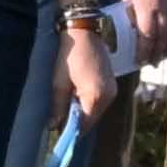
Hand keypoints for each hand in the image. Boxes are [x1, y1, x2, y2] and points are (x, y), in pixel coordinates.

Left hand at [59, 10, 124, 124]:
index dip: (72, 132)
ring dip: (83, 112)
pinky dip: (89, 104)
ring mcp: (113, 90)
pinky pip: (100, 102)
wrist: (84, 32)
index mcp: (96, 97)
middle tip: (60, 120)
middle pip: (92, 119)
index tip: (58, 134)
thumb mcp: (59, 83)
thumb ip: (58, 107)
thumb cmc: (70, 56)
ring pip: (96, 111)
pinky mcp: (112, 84)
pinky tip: (77, 96)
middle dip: (77, 122)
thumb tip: (54, 127)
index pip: (85, 124)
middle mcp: (109, 96)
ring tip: (67, 105)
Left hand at [129, 0, 166, 61]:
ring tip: (165, 54)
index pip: (146, 36)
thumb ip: (128, 5)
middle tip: (153, 63)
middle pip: (163, 37)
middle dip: (158, 53)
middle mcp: (163, 5)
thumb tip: (130, 20)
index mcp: (145, 5)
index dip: (144, 51)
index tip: (140, 60)